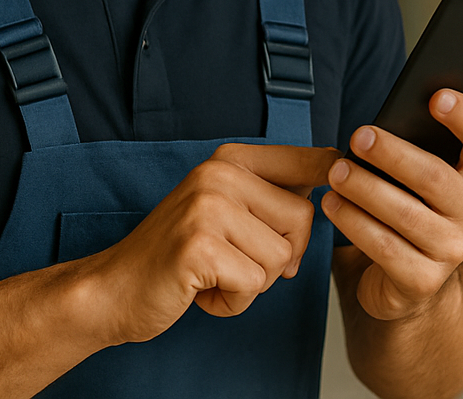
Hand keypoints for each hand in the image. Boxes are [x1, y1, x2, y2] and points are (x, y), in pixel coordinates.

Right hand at [78, 143, 338, 342]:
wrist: (114, 289)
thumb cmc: (177, 255)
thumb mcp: (226, 209)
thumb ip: (272, 194)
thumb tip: (334, 175)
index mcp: (229, 160)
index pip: (307, 161)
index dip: (334, 177)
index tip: (348, 180)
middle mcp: (218, 174)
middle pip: (303, 220)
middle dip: (282, 256)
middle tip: (238, 263)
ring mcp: (206, 207)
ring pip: (281, 257)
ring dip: (254, 283)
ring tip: (215, 275)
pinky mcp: (199, 246)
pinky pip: (253, 284)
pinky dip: (233, 302)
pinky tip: (203, 291)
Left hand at [322, 88, 462, 320]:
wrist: (412, 281)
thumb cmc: (416, 207)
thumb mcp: (435, 170)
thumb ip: (454, 133)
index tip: (436, 96)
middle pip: (435, 177)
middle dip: (394, 154)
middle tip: (359, 136)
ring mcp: (450, 250)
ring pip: (405, 214)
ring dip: (366, 189)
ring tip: (337, 171)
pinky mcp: (421, 280)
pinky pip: (383, 248)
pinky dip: (354, 223)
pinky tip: (332, 205)